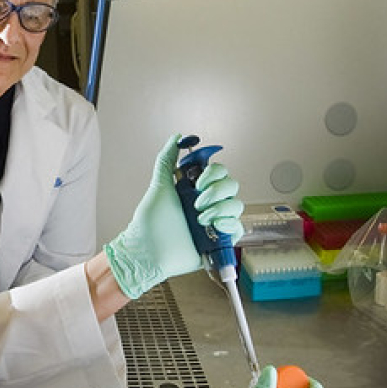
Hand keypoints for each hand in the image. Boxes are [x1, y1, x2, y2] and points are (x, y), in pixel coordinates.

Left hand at [103, 134, 244, 297]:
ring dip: (219, 209)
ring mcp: (215, 222)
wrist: (148, 250)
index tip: (198, 182)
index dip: (214, 173)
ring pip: (237, 205)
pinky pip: (238, 227)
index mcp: (196, 190)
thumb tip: (176, 137)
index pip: (220, 172)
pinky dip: (229, 224)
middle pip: (232, 186)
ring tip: (199, 219)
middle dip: (216, 191)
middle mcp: (208, 204)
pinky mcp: (220, 241)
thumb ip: (167, 160)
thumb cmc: (150, 222)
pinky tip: (213, 226)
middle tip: (197, 203)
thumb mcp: (159, 186)